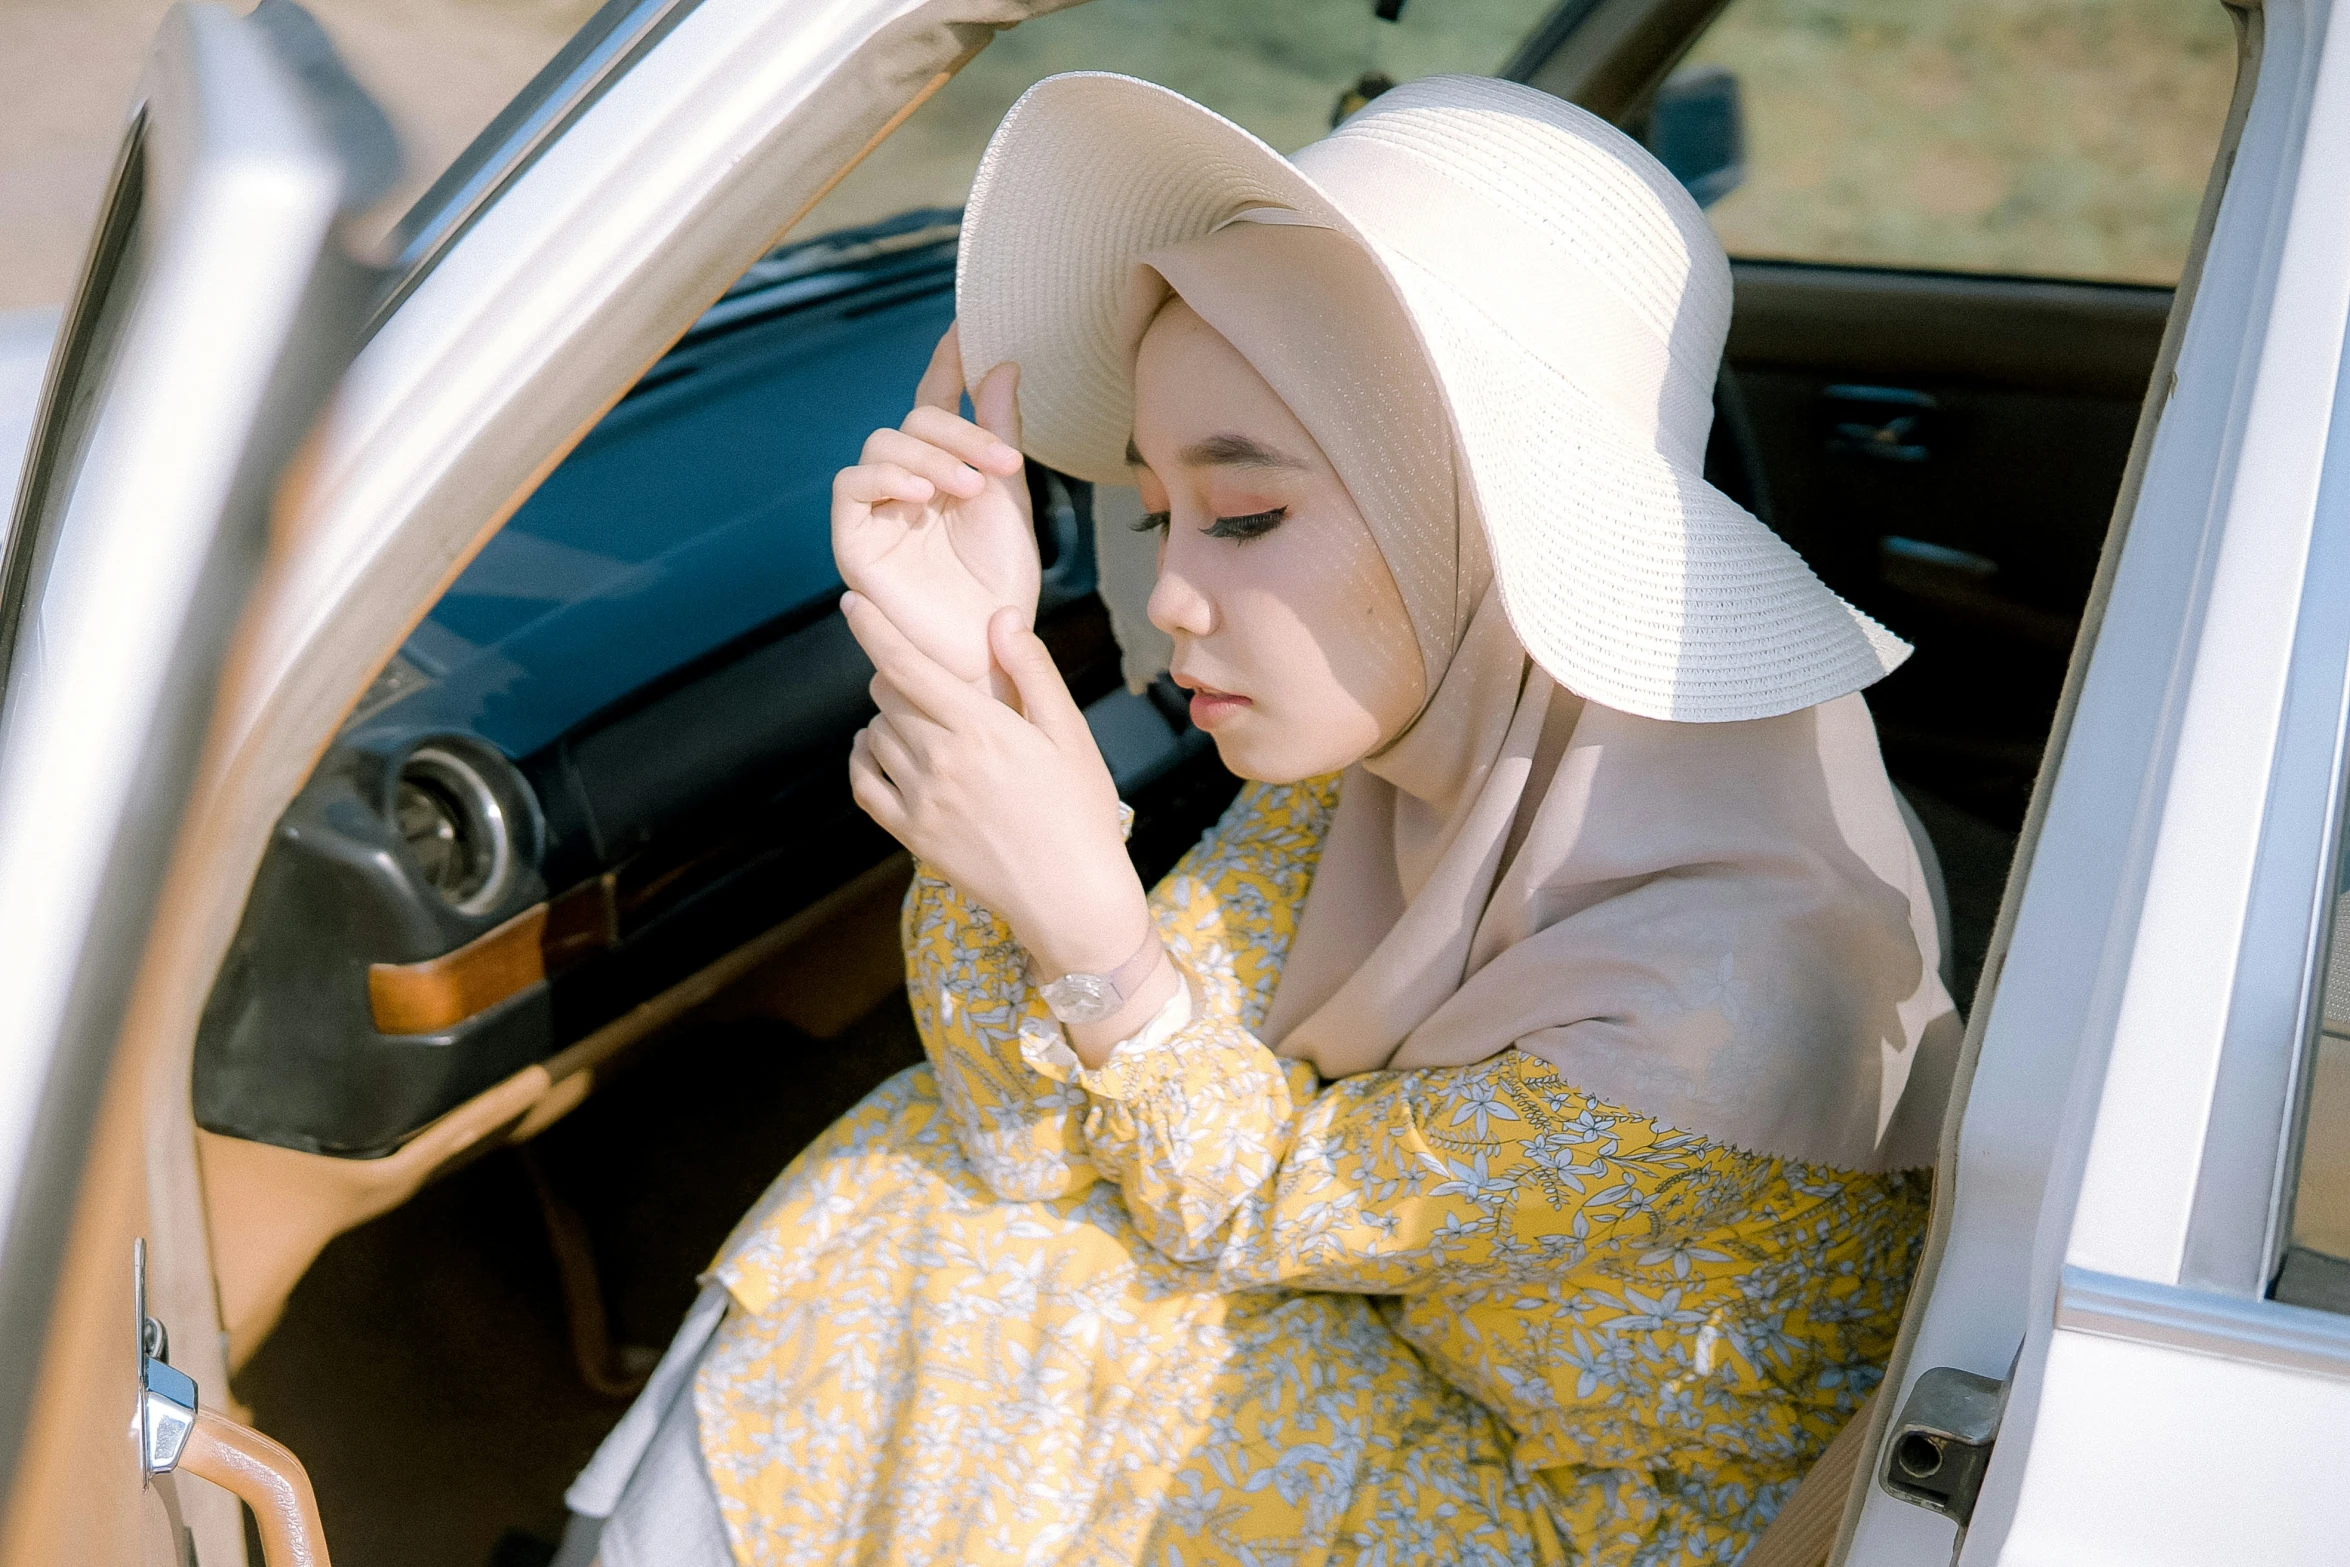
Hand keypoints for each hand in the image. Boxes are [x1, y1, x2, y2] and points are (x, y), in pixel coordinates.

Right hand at [832, 325, 1037, 693]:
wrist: (987, 648)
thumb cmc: (999, 584)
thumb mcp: (1009, 500)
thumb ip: (999, 434)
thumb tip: (1000, 365)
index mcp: (944, 470)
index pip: (936, 404)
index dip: (946, 365)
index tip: (964, 327)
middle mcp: (906, 483)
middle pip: (913, 422)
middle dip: (958, 433)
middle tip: (1000, 465)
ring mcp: (876, 509)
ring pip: (883, 446)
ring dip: (929, 457)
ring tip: (969, 488)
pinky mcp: (853, 539)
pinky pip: (851, 488)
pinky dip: (884, 479)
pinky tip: (920, 495)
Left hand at [845, 596, 1149, 987]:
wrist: (1071, 896)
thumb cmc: (1080, 811)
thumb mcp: (1069, 732)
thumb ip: (1030, 670)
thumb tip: (1000, 616)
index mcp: (980, 727)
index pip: (905, 664)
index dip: (872, 628)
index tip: (852, 603)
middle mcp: (941, 760)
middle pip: (886, 695)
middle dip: (901, 679)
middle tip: (934, 688)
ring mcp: (921, 800)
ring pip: (875, 734)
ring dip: (889, 719)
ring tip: (927, 727)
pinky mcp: (911, 834)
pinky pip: (863, 784)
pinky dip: (864, 759)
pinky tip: (881, 753)